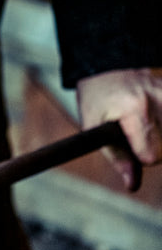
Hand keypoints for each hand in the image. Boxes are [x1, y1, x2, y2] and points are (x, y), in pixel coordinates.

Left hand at [76, 67, 161, 191]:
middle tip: (139, 132)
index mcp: (134, 109)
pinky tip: (156, 119)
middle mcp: (158, 98)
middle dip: (155, 147)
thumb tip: (132, 187)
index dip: (143, 157)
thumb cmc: (98, 97)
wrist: (109, 63)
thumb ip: (117, 157)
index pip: (152, 155)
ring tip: (146, 124)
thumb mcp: (93, 125)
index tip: (137, 149)